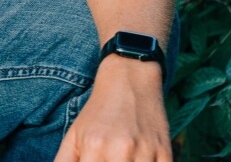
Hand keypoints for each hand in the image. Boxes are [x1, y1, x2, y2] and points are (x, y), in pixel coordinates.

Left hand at [54, 55, 172, 161]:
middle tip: (107, 158)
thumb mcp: (74, 134)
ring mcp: (146, 153)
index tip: (93, 161)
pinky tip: (139, 159)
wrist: (129, 78)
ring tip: (122, 157)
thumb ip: (64, 161)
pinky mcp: (166, 154)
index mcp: (93, 147)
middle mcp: (120, 151)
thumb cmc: (99, 110)